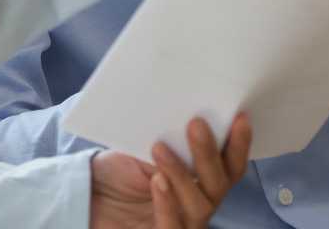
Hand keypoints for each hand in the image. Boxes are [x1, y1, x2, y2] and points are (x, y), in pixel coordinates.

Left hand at [88, 112, 252, 228]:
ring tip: (160, 149)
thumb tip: (188, 110)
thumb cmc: (117, 172)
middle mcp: (197, 204)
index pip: (229, 167)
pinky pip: (173, 227)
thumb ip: (169, 138)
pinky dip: (167, 203)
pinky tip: (157, 181)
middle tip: (196, 124)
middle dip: (209, 154)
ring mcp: (182, 224)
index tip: (239, 117)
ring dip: (182, 175)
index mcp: (200, 181)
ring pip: (199, 206)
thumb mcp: (143, 149)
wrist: (89, 197)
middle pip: (218, 186)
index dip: (238, 145)